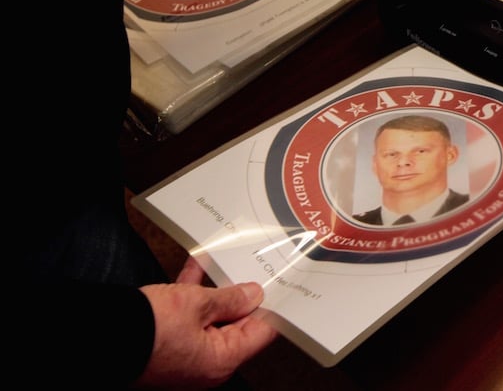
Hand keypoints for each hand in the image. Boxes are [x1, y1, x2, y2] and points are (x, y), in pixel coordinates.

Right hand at [135, 257, 277, 388]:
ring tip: (228, 261)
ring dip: (215, 289)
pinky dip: (192, 293)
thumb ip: (229, 299)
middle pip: (237, 325)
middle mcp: (206, 364)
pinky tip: (196, 266)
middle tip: (257, 269)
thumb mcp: (196, 304)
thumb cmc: (146, 328)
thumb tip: (253, 295)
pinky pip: (187, 317)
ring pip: (211, 317)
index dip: (273, 306)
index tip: (283, 286)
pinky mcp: (168, 344)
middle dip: (243, 295)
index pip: (261, 333)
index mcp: (221, 361)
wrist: (97, 337)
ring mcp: (186, 355)